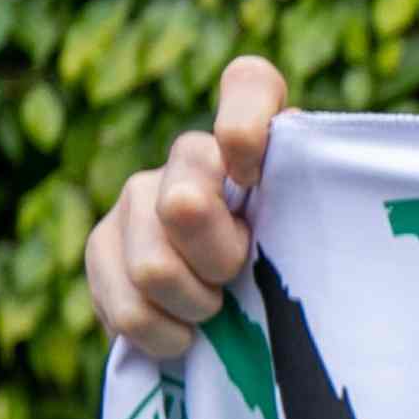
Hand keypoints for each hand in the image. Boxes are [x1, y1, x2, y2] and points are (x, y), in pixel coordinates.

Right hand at [83, 55, 287, 362]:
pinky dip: (161, 333)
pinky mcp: (102, 244)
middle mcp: (191, 156)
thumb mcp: (316, 247)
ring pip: (153, 267)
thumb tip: (294, 221)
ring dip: (193, 306)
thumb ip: (310, 220)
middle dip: (220, 261)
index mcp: (255, 140)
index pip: (249, 85)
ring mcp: (139, 195)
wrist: (236, 324)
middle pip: (185, 206)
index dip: (245, 124)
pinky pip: (125, 303)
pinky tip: (182, 333)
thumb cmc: (295, 278)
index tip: (253, 177)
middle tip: (238, 278)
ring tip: (215, 310)